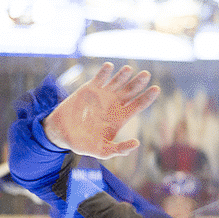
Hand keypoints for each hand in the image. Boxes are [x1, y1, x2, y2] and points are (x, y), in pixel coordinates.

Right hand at [42, 62, 159, 159]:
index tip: (156, 89)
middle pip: (131, 90)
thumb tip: (137, 144)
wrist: (62, 133)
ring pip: (118, 81)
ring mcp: (103, 94)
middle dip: (139, 82)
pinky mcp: (90, 88)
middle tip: (146, 75)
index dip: (147, 97)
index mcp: (121, 116)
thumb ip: (119, 149)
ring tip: (129, 70)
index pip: (139, 104)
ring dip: (124, 74)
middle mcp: (115, 103)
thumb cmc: (84, 144)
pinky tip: (109, 67)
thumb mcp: (102, 151)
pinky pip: (100, 77)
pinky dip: (105, 71)